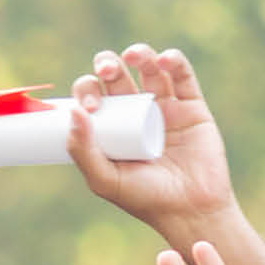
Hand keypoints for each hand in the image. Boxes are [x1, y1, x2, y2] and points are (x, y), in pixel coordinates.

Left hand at [69, 43, 241, 242]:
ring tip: (133, 56)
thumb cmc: (145, 199)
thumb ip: (83, 151)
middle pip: (117, 76)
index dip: (87, 91)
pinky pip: (182, 75)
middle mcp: (136, 112)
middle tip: (108, 72)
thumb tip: (72, 112)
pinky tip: (164, 60)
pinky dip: (173, 60)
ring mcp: (165, 106)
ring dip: (139, 54)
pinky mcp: (192, 105)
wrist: (190, 210)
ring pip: (148, 68)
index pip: (93, 96)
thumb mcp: (105, 181)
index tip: (90, 107)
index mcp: (112, 126)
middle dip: (108, 65)